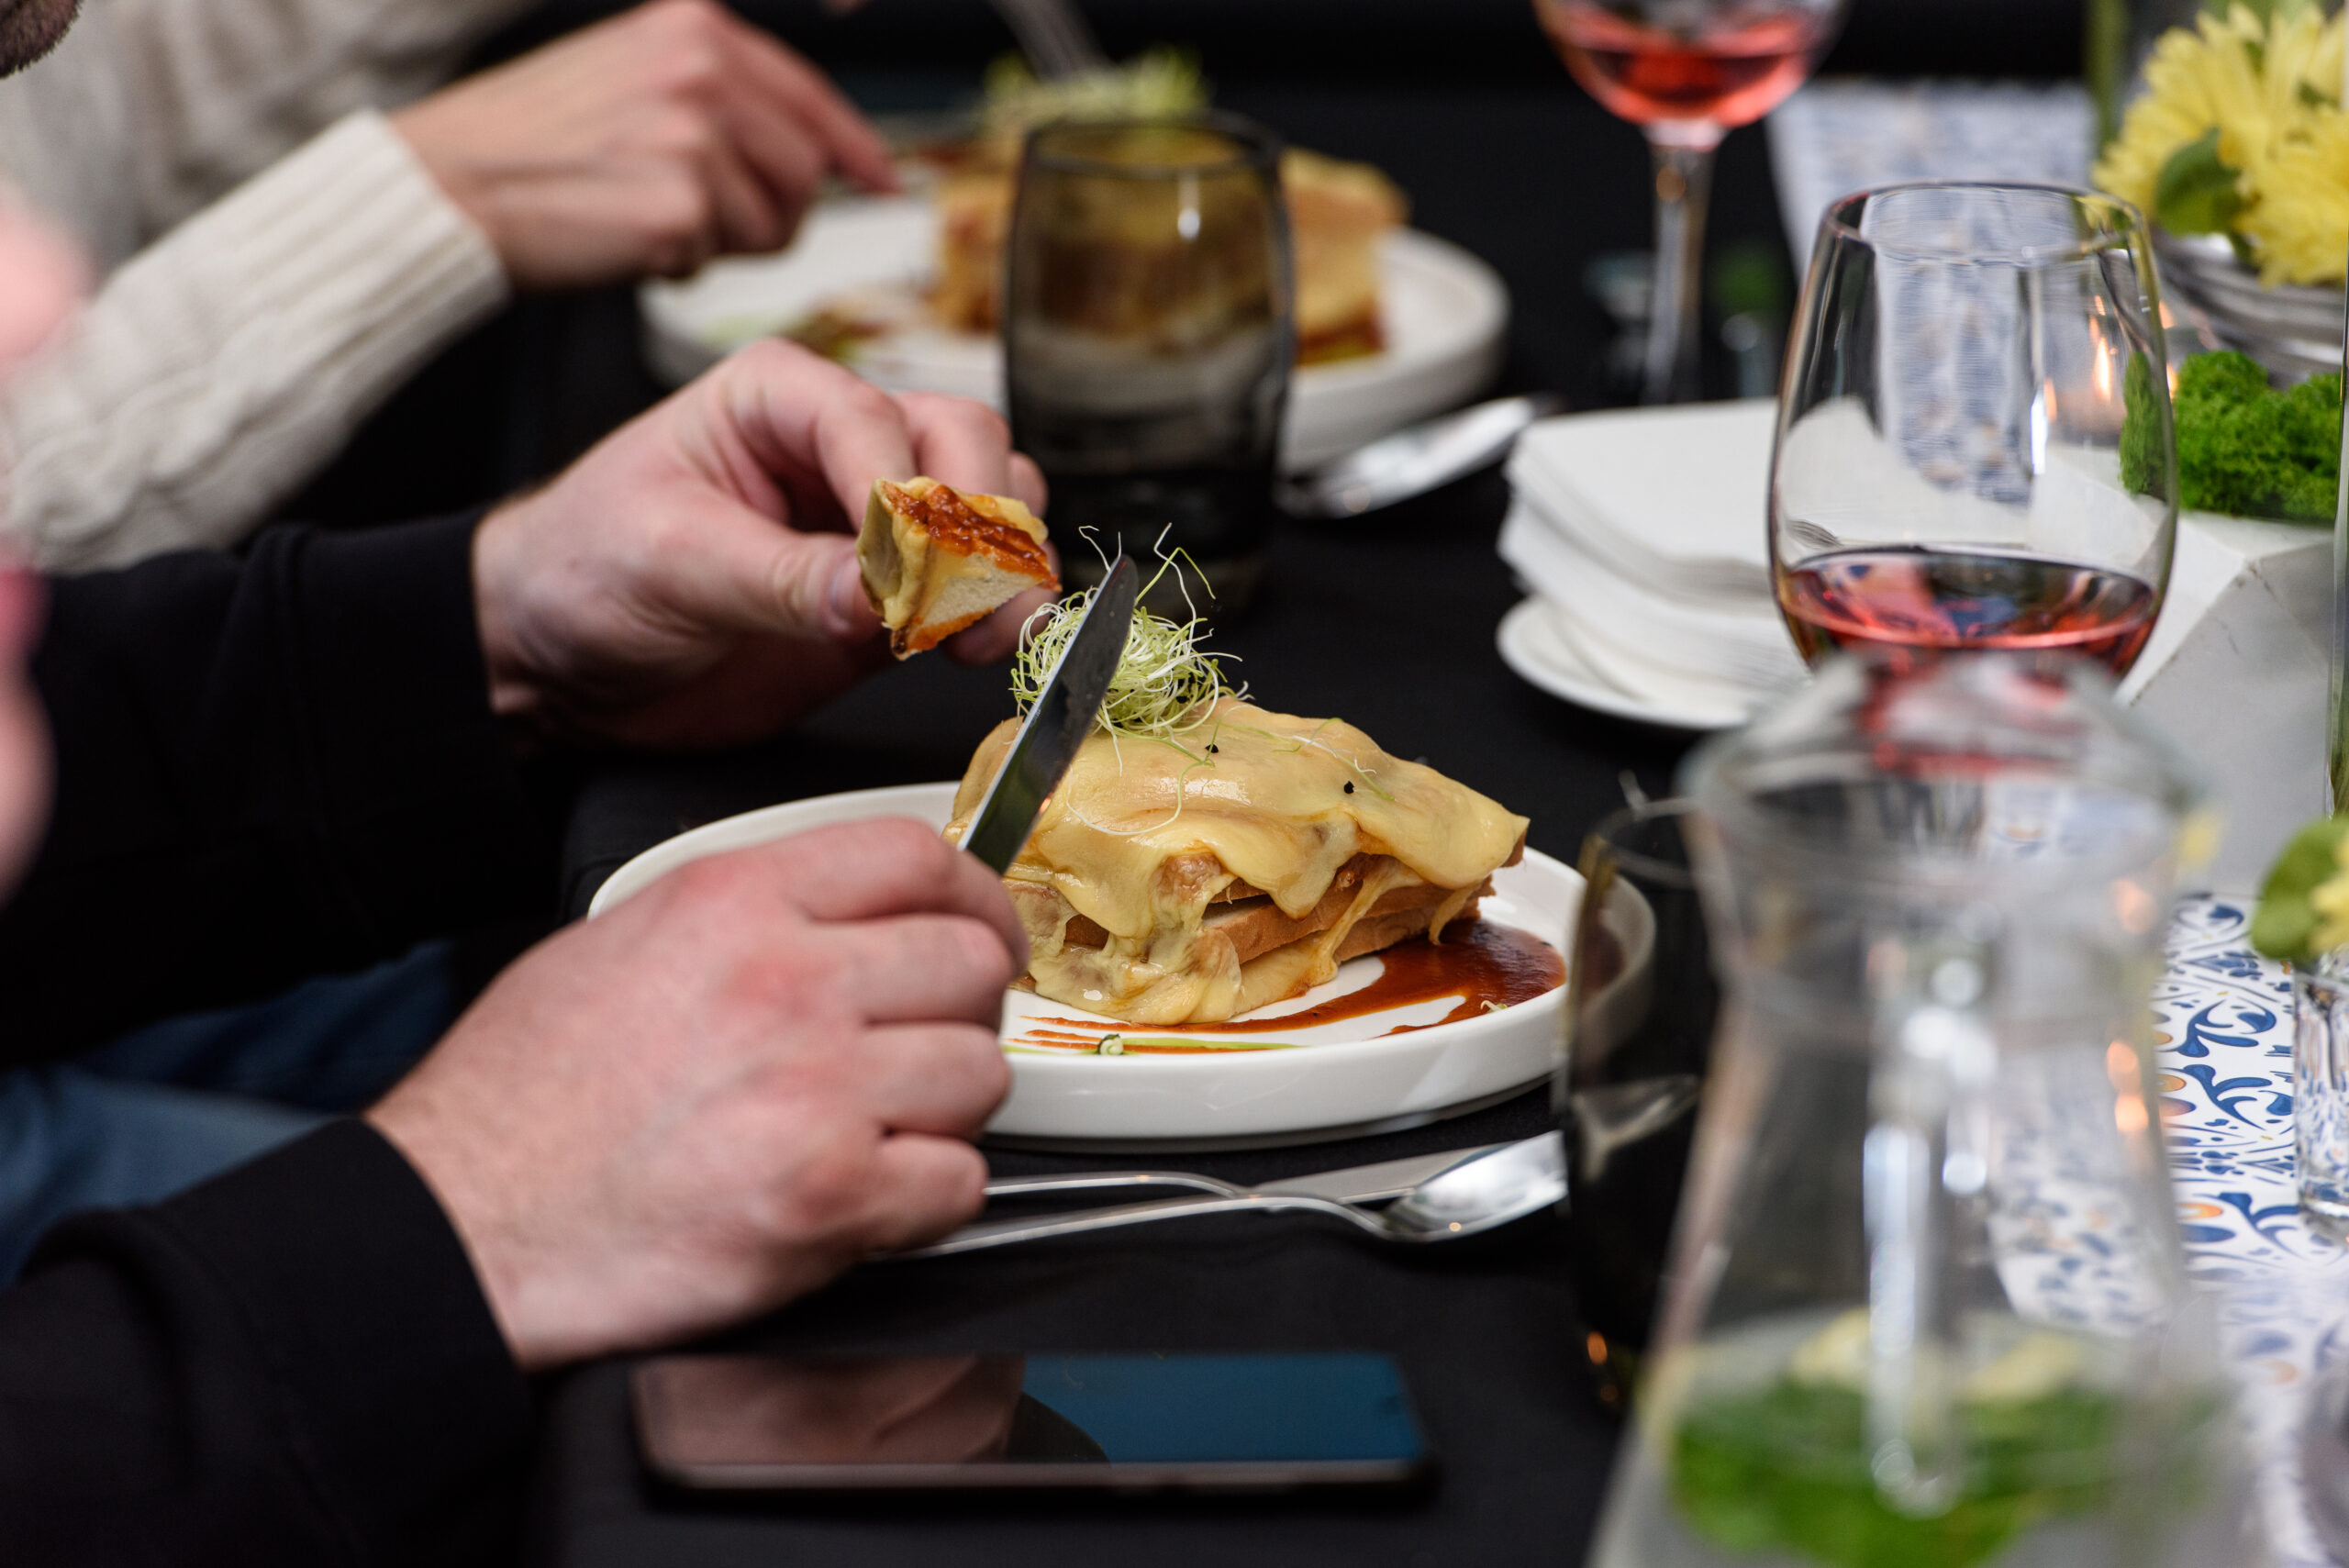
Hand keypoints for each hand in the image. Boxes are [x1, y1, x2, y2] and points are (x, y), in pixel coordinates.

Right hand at [368, 819, 1022, 1369]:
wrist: (463, 1226)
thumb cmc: (517, 1102)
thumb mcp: (617, 941)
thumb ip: (745, 913)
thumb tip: (842, 917)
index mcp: (732, 903)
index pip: (917, 855)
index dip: (973, 896)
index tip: (981, 929)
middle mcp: (787, 982)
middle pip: (971, 962)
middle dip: (965, 1007)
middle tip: (933, 1039)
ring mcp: (817, 1090)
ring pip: (980, 1073)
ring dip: (946, 1109)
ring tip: (880, 1126)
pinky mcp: (829, 1197)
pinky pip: (958, 1183)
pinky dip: (929, 1199)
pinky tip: (872, 1195)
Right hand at [390, 0, 896, 288]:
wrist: (448, 185)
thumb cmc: (530, 145)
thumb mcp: (630, 77)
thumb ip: (718, 96)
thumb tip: (811, 152)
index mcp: (694, 28)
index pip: (810, 95)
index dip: (854, 149)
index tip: (880, 181)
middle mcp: (701, 69)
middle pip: (805, 171)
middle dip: (771, 211)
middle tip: (702, 221)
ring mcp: (693, 136)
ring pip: (774, 223)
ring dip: (724, 242)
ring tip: (649, 218)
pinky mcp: (680, 204)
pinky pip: (720, 259)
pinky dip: (679, 265)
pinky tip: (627, 238)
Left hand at [473, 340, 1049, 747]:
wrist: (561, 659)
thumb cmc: (583, 572)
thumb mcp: (666, 562)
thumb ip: (778, 577)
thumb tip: (875, 596)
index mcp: (775, 396)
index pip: (872, 420)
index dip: (903, 494)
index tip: (906, 571)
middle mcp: (841, 443)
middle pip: (963, 443)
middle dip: (979, 522)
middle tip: (965, 602)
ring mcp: (878, 518)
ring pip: (993, 503)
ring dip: (1007, 567)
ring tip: (982, 633)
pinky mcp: (897, 592)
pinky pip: (979, 581)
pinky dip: (999, 609)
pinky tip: (978, 647)